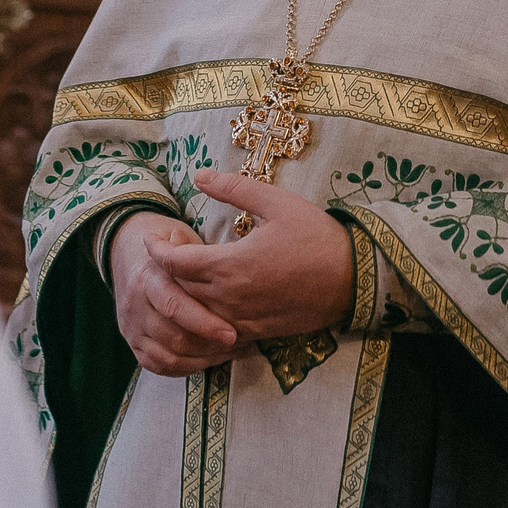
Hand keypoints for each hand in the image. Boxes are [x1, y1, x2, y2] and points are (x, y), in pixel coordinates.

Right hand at [112, 211, 240, 376]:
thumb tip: (222, 261)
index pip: (175, 307)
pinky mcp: (133, 343)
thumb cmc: (166, 243)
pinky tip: (210, 360)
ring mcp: (132, 327)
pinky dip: (187, 368)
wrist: (127, 250)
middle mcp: (136, 305)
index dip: (205, 324)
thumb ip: (196, 252)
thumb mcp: (180, 235)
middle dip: (210, 346)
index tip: (233, 334)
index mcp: (148, 277)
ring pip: (168, 357)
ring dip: (203, 360)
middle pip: (173, 337)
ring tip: (231, 352)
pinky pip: (159, 366)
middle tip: (241, 345)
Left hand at [148, 169, 354, 342]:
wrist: (353, 280)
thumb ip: (234, 189)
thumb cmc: (316, 237)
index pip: (176, 264)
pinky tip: (211, 300)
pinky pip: (216, 330)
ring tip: (189, 272)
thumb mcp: (277, 203)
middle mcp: (230, 299)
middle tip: (173, 248)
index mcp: (230, 266)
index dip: (158, 251)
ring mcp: (242, 320)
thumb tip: (199, 175)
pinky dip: (205, 316)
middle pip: (180, 290)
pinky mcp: (255, 332)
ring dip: (184, 294)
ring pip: (195, 313)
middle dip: (167, 270)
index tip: (155, 238)